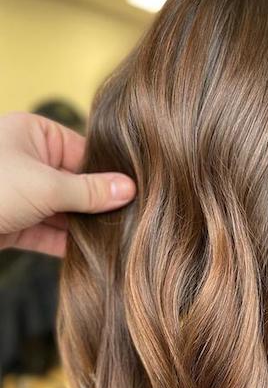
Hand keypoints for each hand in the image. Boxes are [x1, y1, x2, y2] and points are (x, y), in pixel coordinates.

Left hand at [0, 112, 135, 256]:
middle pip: (76, 183)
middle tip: (129, 219)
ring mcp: (20, 193)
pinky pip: (47, 230)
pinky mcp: (13, 222)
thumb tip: (129, 189)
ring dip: (84, 226)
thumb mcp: (47, 186)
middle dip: (98, 203)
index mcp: (33, 135)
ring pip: (63, 209)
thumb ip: (90, 190)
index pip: (84, 153)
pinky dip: (65, 242)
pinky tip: (89, 252)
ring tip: (114, 238)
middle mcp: (27, 160)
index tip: (135, 193)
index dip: (109, 174)